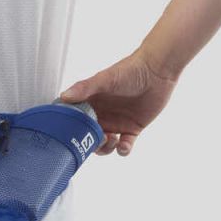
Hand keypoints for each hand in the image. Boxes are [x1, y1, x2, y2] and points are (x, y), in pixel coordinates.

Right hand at [57, 48, 178, 156]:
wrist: (157, 72)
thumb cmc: (129, 70)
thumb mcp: (104, 79)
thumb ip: (84, 88)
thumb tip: (64, 97)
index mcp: (91, 102)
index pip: (76, 120)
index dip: (73, 130)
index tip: (73, 137)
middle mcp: (102, 114)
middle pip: (88, 136)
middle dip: (89, 143)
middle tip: (96, 139)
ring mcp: (117, 122)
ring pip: (105, 144)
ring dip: (105, 148)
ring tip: (110, 140)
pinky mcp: (132, 129)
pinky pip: (124, 145)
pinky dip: (123, 150)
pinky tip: (123, 145)